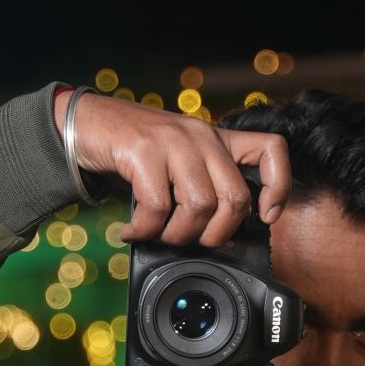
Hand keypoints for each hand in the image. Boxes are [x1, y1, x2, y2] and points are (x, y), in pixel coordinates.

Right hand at [53, 87, 290, 248]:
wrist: (86, 124)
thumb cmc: (133, 152)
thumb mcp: (177, 163)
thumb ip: (201, 187)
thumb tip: (217, 238)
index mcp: (216, 139)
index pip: (270, 150)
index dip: (278, 187)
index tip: (265, 216)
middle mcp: (201, 136)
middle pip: (235, 198)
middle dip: (215, 234)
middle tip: (192, 241)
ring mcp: (173, 141)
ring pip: (199, 206)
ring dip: (177, 235)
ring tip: (157, 235)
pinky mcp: (143, 150)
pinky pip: (158, 207)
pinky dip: (144, 231)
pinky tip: (131, 231)